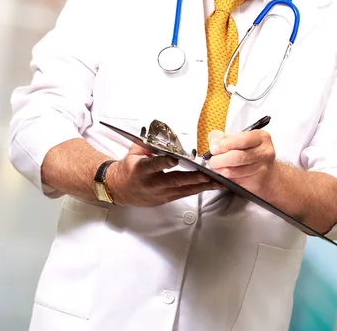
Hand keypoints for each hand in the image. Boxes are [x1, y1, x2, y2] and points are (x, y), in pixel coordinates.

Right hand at [107, 144, 221, 206]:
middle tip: (207, 174)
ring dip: (201, 186)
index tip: (174, 159)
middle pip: (174, 181)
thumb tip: (160, 136)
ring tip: (216, 182)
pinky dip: (197, 190)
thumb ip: (147, 145)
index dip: (164, 163)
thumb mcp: (133, 153)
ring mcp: (159, 193)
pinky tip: (209, 186)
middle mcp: (151, 183)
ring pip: (183, 190)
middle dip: (192, 178)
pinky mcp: (165, 199)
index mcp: (141, 169)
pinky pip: (183, 194)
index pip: (154, 165)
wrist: (119, 189)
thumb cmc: (128, 169)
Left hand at [206, 129, 276, 194]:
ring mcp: (262, 169)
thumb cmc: (249, 152)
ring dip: (220, 170)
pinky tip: (224, 173)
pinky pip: (235, 181)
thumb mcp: (236, 139)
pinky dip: (226, 178)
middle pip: (237, 157)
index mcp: (261, 138)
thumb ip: (221, 137)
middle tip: (212, 160)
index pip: (241, 140)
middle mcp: (264, 153)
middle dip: (219, 159)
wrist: (266, 172)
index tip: (214, 149)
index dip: (224, 145)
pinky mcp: (257, 183)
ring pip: (234, 171)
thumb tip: (214, 145)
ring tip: (216, 167)